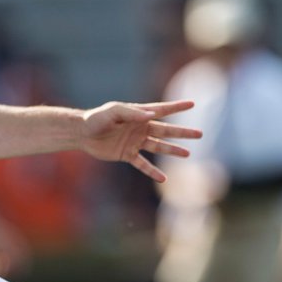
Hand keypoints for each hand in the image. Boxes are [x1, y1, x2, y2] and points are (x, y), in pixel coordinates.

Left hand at [80, 100, 201, 181]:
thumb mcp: (113, 112)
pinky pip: (142, 164)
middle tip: (200, 134)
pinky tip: (163, 179)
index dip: (177, 107)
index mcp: (138, 114)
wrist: (82, 133)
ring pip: (158, 147)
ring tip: (187, 154)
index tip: (192, 103)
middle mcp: (140, 128)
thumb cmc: (96, 118)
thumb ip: (132, 113)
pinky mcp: (127, 154)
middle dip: (182, 132)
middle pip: (166, 131)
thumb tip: (151, 115)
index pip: (162, 110)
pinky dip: (152, 171)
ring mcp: (135, 142)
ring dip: (172, 150)